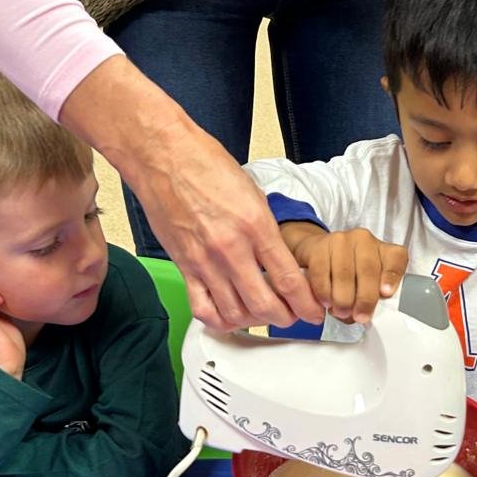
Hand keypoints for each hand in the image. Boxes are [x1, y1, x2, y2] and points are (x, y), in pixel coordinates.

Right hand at [137, 127, 324, 331]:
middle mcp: (231, 249)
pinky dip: (219, 320)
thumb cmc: (206, 165)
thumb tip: (279, 259)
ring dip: (254, 321)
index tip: (313, 311)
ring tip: (262, 314)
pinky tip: (229, 314)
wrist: (163, 155)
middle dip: (285, 318)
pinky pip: (202, 308)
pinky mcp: (183, 266)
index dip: (307, 305)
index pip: (289, 281)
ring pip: (235, 314)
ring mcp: (205, 261)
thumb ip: (266, 231)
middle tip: (292, 315)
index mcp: (256, 226)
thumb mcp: (253, 194)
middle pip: (265, 306)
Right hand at [286, 227, 408, 322]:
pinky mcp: (318, 247)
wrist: (315, 253)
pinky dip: (324, 293)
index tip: (386, 293)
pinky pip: (321, 274)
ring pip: (344, 273)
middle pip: (368, 270)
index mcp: (383, 249)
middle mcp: (363, 240)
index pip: (396, 258)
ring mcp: (340, 241)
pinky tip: (326, 302)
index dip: (392, 276)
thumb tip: (364, 315)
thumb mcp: (367, 283)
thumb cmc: (347, 272)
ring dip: (342, 299)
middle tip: (360, 317)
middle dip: (364, 299)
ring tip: (341, 312)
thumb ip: (373, 295)